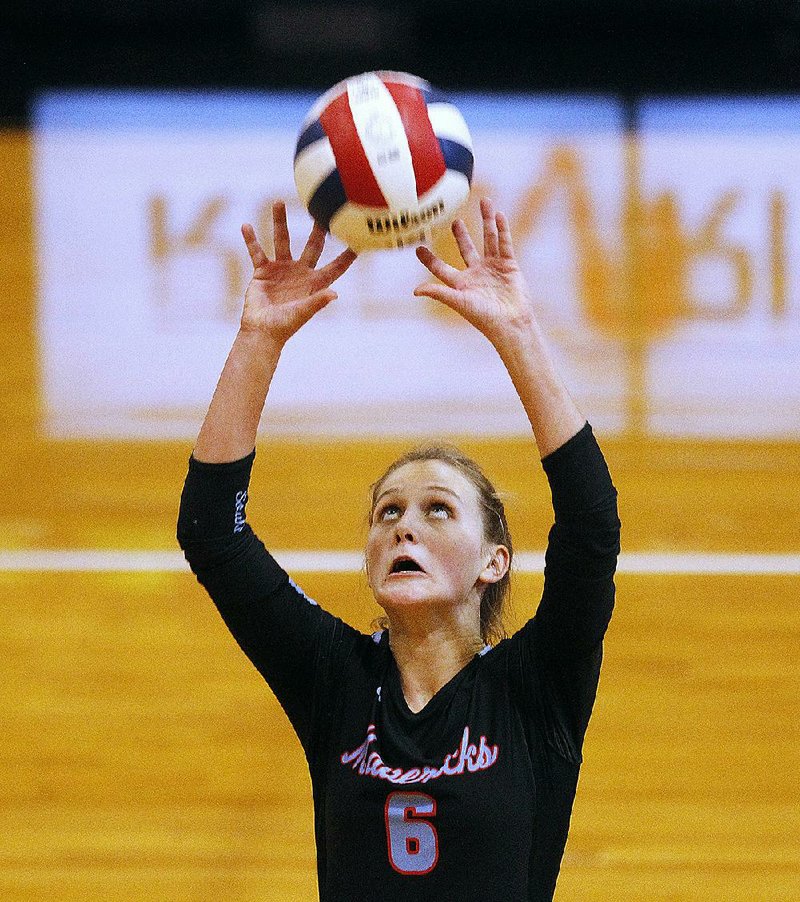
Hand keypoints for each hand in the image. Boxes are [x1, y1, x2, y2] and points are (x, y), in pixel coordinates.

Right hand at [240, 201, 356, 344]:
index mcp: (314, 283)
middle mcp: (300, 272)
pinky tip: (246, 226)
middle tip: (322, 211)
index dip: (347, 257)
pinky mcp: (262, 271)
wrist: (261, 331)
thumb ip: (317, 302)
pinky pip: (256, 252)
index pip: (335, 267)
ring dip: (279, 222)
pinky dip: (251, 240)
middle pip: (312, 246)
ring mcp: (281, 269)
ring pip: (281, 241)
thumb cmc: (285, 326)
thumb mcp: (303, 313)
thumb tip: (335, 294)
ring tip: (278, 202)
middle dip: (317, 230)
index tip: (358, 242)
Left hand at [414, 198, 534, 348]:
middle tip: (454, 220)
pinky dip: (503, 230)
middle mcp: (476, 273)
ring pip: (488, 239)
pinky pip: (505, 243)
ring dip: (487, 221)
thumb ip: (438, 293)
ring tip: (485, 201)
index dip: (430, 259)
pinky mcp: (509, 266)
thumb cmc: (483, 316)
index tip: (418, 248)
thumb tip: (415, 291)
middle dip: (462, 235)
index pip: (441, 268)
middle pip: (467, 249)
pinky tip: (499, 215)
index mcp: (461, 283)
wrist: (511, 323)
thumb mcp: (458, 302)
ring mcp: (493, 268)